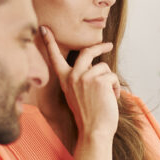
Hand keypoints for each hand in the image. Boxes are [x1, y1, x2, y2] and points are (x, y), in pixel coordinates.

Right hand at [41, 25, 119, 141]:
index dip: (49, 42)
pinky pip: (113, 77)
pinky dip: (115, 88)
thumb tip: (95, 65)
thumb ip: (81, 80)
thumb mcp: (78, 95)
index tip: (44, 28)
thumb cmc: (88, 117)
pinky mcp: (99, 80)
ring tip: (107, 97)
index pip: (55, 57)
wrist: (94, 132)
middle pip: (86, 52)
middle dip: (99, 47)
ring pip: (104, 68)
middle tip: (108, 45)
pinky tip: (111, 99)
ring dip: (110, 81)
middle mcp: (72, 76)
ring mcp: (85, 77)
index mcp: (65, 80)